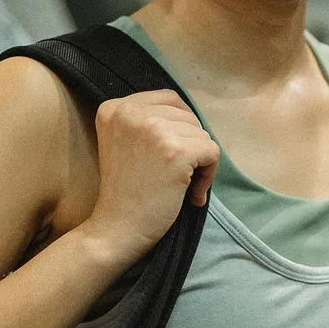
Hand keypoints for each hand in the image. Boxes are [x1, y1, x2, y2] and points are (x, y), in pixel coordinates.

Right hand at [82, 89, 219, 265]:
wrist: (117, 228)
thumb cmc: (125, 191)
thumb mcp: (124, 141)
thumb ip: (147, 121)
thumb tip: (193, 118)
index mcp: (116, 107)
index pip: (169, 99)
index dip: (179, 126)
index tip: (168, 154)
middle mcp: (131, 112)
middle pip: (187, 116)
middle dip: (189, 145)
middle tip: (174, 175)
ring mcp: (154, 130)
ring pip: (202, 134)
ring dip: (199, 162)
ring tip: (180, 186)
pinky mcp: (176, 151)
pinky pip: (212, 152)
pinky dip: (209, 175)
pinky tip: (192, 194)